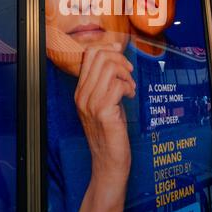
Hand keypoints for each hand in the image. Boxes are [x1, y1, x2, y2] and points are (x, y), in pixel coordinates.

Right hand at [75, 43, 135, 211]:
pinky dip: (129, 87)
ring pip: (110, 68)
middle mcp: (82, 95)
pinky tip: (131, 97)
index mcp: (80, 91)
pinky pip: (118, 85)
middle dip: (120, 60)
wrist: (108, 163)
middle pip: (100, 57)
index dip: (107, 48)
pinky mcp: (104, 112)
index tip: (120, 51)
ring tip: (130, 88)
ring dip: (126, 75)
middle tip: (129, 74)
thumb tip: (116, 59)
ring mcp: (91, 104)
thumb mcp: (103, 103)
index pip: (88, 55)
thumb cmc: (110, 132)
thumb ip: (104, 83)